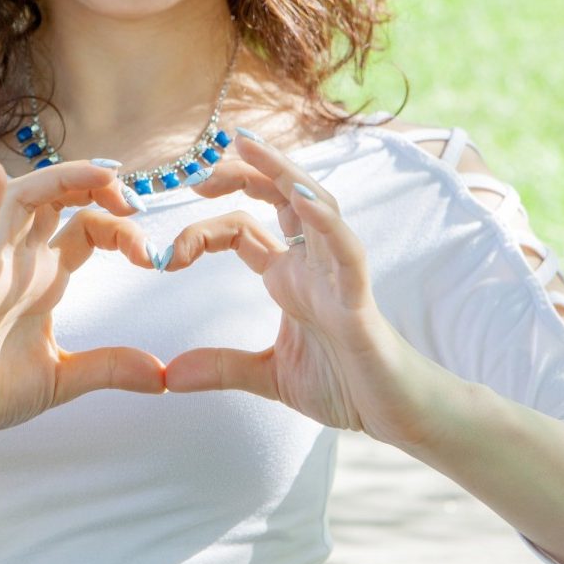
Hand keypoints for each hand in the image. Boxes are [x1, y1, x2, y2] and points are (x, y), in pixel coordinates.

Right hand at [0, 158, 165, 445]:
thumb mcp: (63, 377)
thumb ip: (111, 369)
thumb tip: (164, 377)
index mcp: (45, 276)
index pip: (88, 226)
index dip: (122, 227)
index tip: (154, 256)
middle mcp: (21, 260)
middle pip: (57, 197)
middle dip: (97, 186)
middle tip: (134, 200)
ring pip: (21, 200)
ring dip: (59, 180)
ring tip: (100, 175)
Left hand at [160, 131, 433, 447]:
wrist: (395, 416)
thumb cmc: (344, 384)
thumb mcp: (268, 375)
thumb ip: (221, 369)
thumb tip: (168, 377)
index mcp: (288, 277)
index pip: (241, 230)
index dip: (202, 232)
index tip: (168, 257)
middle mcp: (311, 265)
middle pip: (277, 197)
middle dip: (239, 173)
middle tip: (197, 166)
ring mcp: (337, 275)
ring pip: (315, 205)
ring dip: (282, 173)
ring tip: (248, 146)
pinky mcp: (359, 298)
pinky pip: (345, 251)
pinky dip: (326, 223)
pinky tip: (302, 199)